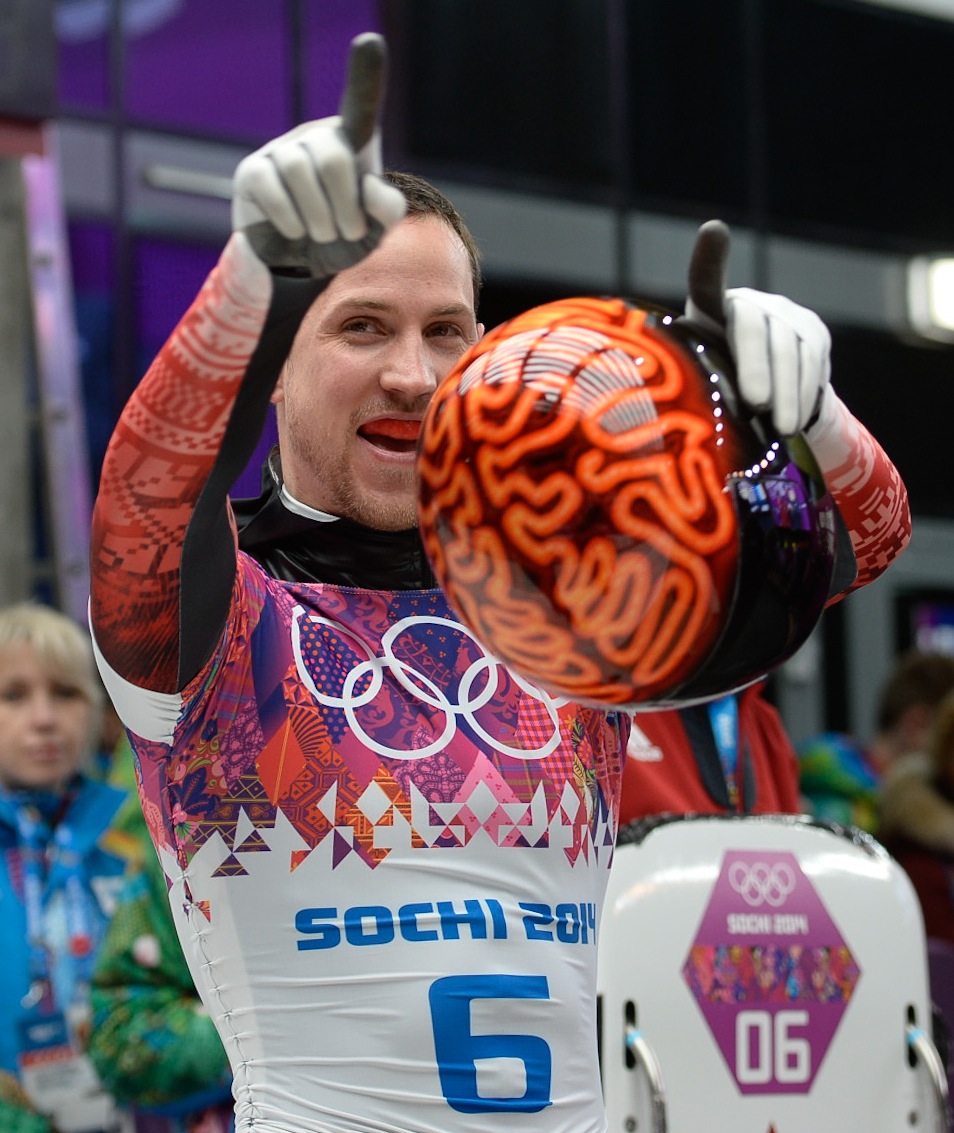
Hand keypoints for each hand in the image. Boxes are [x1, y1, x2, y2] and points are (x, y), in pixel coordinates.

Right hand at [231, 32, 405, 276]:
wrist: (302, 263)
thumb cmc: (343, 236)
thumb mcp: (375, 228)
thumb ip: (387, 208)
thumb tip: (371, 189)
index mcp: (352, 141)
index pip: (360, 104)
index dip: (364, 73)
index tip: (369, 42)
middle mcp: (316, 136)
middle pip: (334, 157)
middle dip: (345, 206)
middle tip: (348, 232)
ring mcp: (281, 150)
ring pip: (299, 171)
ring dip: (319, 217)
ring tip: (323, 235)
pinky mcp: (252, 171)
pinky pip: (271, 186)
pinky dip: (290, 219)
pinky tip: (296, 231)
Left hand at [684, 219, 830, 435]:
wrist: (763, 392)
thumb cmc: (714, 383)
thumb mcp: (693, 380)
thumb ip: (688, 377)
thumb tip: (675, 404)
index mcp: (711, 307)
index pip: (707, 281)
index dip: (710, 258)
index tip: (714, 231)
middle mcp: (752, 302)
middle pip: (755, 329)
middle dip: (757, 369)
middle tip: (756, 405)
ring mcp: (787, 315)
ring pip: (790, 351)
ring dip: (787, 394)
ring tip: (781, 430)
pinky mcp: (816, 333)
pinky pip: (814, 363)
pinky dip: (804, 396)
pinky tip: (796, 423)